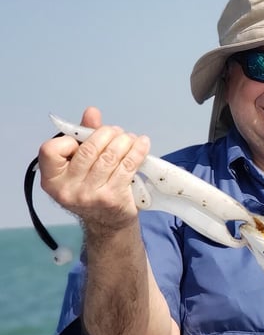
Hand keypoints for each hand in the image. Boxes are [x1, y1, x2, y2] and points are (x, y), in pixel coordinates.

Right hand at [38, 107, 149, 230]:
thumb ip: (83, 138)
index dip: (69, 140)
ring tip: (129, 138)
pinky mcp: (112, 197)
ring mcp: (90, 195)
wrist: (108, 222)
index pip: (50, 149)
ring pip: (110, 156)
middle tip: (117, 132)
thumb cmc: (92, 187)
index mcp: (52, 180)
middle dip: (107, 134)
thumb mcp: (81, 165)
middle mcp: (67, 189)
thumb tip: (92, 112)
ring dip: (124, 141)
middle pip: (89, 149)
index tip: (83, 141)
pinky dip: (137, 150)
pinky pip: (127, 166)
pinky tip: (142, 144)